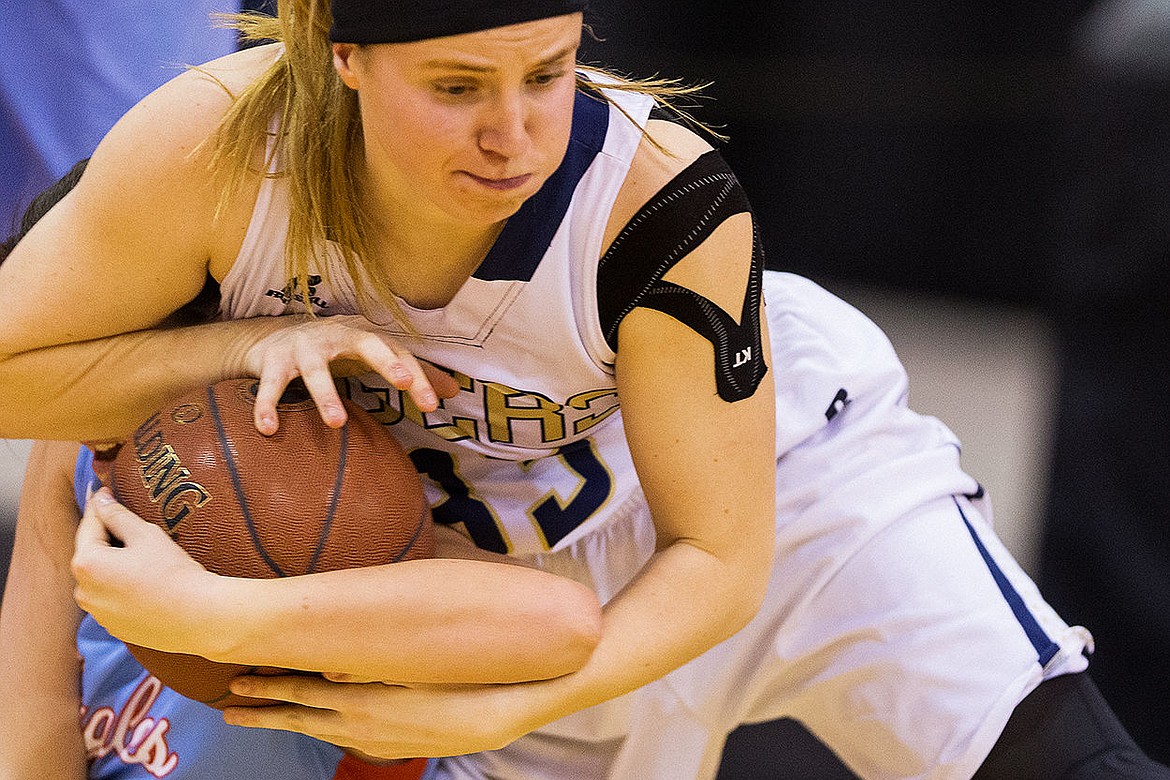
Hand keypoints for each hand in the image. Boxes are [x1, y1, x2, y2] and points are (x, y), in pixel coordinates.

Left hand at [71, 488, 211, 652]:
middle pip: (93, 554)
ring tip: (143, 557)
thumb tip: (101, 500)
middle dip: (108, 539)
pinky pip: (114, 599)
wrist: (197, 616)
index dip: (99, 506)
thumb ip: (118, 515)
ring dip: (115, 565)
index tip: (102, 490)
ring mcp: (98, 613)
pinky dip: (124, 587)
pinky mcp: (114, 627)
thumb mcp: (145, 534)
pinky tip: (148, 582)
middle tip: (131, 524)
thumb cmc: (172, 572)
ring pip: (102, 578)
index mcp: (87, 564)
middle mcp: (84, 591)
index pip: (89, 525)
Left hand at [222, 674, 537, 759]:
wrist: (488, 720)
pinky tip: (315, 724)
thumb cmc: (451, 681)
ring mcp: (372, 739)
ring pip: (317, 731)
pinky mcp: (386, 745)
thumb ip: (368, 665)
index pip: (302, 693)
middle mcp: (359, 726)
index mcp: (361, 703)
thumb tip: (329, 663)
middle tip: (228, 706)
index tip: (238, 682)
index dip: (268, 687)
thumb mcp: (410, 665)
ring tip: (258, 716)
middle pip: (298, 718)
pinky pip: (339, 737)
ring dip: (286, 721)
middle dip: (263, 709)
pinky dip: (317, 728)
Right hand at [242, 314, 459, 434]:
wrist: (275, 337)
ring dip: (326, 395)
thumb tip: (454, 390)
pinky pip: (270, 385)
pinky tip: (269, 430)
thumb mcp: (373, 357)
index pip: (399, 353)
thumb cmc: (335, 350)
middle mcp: (336, 337)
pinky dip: (267, 405)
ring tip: (337, 423)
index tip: (431, 404)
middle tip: (404, 382)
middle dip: (386, 362)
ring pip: (315, 370)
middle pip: (366, 344)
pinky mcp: (273, 362)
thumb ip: (411, 371)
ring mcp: (303, 348)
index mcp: (364, 338)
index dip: (418, 376)